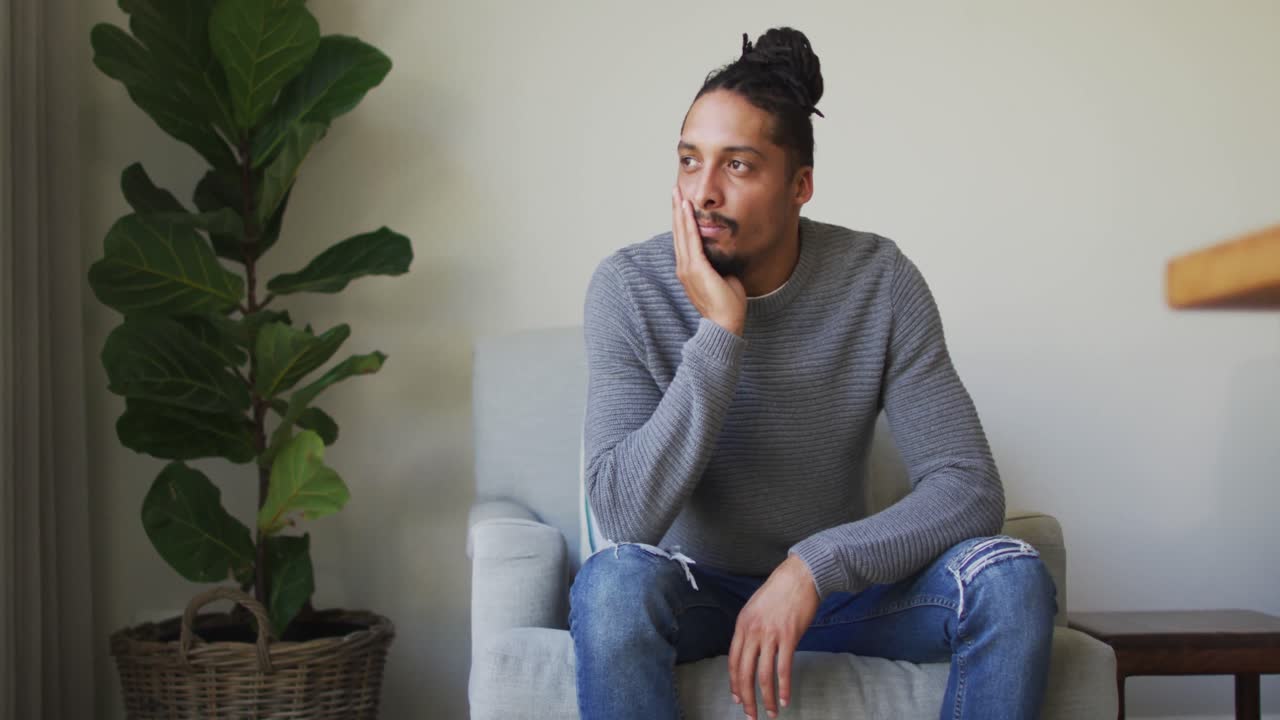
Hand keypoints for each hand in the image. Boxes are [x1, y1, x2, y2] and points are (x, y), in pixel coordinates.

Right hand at [671, 186, 746, 335]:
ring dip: (679, 211)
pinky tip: (686, 209)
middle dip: (676, 210)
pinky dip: (687, 223)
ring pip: (682, 233)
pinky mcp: (695, 268)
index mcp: (689, 269)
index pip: (684, 240)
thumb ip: (719, 265)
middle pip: (678, 232)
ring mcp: (687, 268)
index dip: (682, 220)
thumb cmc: (727, 305)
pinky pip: (690, 241)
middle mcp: (683, 267)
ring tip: (678, 193)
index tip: (682, 203)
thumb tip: (723, 256)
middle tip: (675, 190)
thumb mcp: (723, 278)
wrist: (725, 324)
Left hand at [728, 554, 819, 717]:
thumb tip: (750, 651)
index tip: (737, 698)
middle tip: (750, 714)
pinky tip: (785, 699)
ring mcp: (770, 635)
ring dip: (766, 698)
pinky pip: (783, 669)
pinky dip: (784, 687)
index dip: (734, 683)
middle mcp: (753, 632)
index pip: (733, 661)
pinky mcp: (789, 637)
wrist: (800, 576)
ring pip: (763, 675)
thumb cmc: (779, 591)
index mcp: (742, 625)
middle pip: (745, 672)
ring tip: (771, 712)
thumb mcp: (755, 608)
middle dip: (746, 697)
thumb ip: (750, 629)